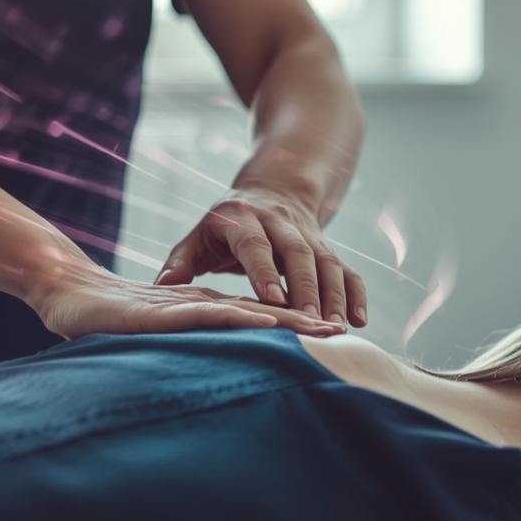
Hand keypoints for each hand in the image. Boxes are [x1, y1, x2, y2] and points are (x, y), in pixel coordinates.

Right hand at [29, 261, 345, 339]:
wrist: (66, 293)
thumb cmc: (105, 319)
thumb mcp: (153, 336)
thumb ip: (180, 346)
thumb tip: (205, 378)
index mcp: (200, 311)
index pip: (256, 320)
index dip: (293, 328)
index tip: (329, 340)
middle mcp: (200, 304)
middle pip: (262, 313)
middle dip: (304, 323)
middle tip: (344, 334)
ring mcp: (183, 306)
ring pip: (244, 311)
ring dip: (284, 319)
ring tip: (321, 328)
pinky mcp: (163, 312)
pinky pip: (207, 313)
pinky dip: (239, 318)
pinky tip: (264, 320)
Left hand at [156, 187, 366, 326]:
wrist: (272, 191)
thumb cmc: (225, 225)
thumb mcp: (199, 236)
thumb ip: (180, 261)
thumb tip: (161, 287)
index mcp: (243, 218)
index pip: (255, 243)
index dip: (263, 269)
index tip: (271, 300)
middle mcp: (280, 223)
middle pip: (298, 253)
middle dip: (305, 287)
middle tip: (308, 322)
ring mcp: (308, 235)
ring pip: (327, 262)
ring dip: (334, 296)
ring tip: (335, 329)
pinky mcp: (328, 248)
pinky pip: (347, 269)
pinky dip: (357, 294)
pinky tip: (359, 322)